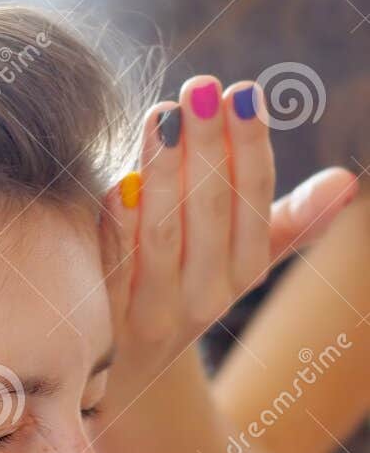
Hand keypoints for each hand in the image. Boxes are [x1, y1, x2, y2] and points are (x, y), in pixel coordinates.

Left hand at [99, 74, 357, 386]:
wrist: (122, 366)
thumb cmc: (185, 282)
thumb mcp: (239, 256)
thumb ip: (290, 219)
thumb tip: (346, 182)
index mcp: (245, 270)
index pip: (255, 200)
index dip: (251, 145)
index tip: (243, 91)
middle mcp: (207, 297)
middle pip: (211, 211)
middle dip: (208, 144)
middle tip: (199, 86)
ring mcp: (154, 312)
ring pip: (163, 234)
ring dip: (163, 169)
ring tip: (162, 112)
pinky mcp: (106, 320)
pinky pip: (114, 266)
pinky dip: (118, 224)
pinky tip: (121, 180)